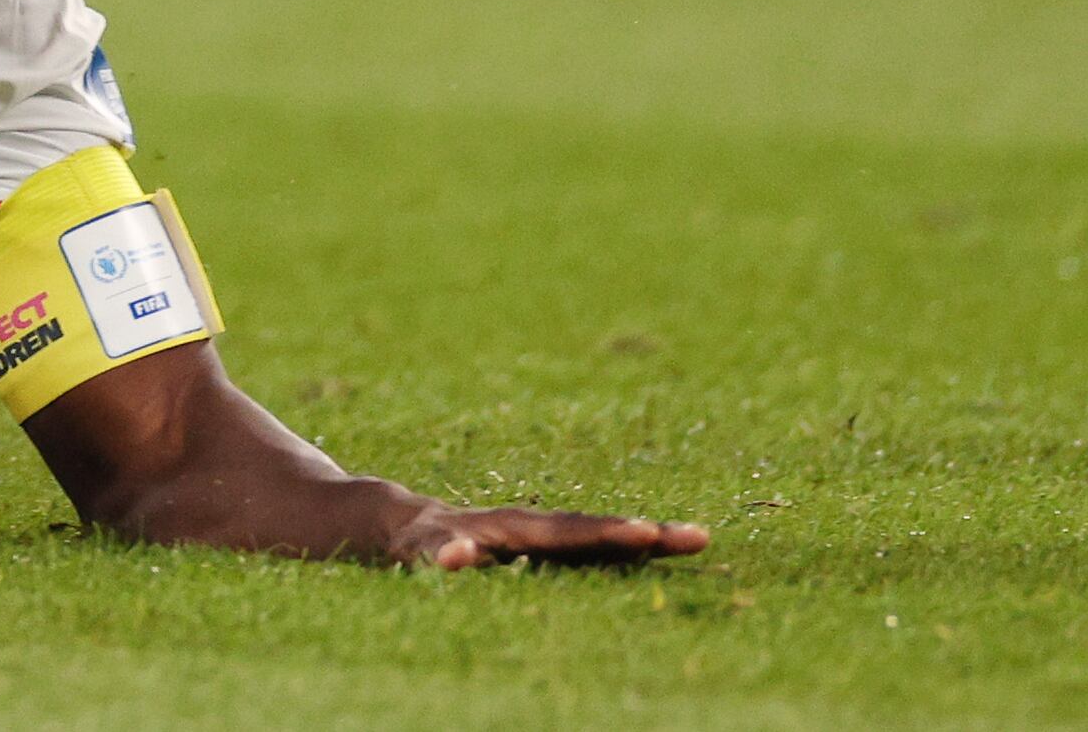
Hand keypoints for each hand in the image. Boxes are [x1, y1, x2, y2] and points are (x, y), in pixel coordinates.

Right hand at [379, 501, 710, 571]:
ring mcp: (469, 534)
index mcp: (539, 537)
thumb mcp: (518, 555)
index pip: (603, 536)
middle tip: (653, 534)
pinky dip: (448, 556)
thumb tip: (643, 559)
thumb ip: (570, 560)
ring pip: (511, 538)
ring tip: (588, 540)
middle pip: (570, 531)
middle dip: (611, 532)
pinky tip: (456, 560)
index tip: (699, 538)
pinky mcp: (423, 549)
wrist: (388, 526)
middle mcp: (510, 528)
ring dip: (542, 538)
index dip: (648, 537)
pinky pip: (437, 557)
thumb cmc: (469, 547)